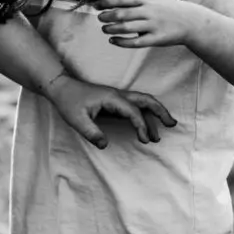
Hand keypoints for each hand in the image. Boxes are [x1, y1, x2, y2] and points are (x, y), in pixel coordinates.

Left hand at [43, 72, 176, 148]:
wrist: (61, 88)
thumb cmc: (68, 102)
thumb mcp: (77, 120)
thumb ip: (91, 133)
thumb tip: (105, 145)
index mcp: (111, 98)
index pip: (133, 112)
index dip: (141, 126)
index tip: (144, 140)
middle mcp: (118, 95)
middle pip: (145, 99)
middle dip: (160, 111)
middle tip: (172, 124)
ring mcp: (117, 97)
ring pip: (142, 101)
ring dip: (155, 112)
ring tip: (166, 126)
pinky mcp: (114, 101)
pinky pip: (134, 106)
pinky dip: (145, 114)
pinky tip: (147, 125)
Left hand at [96, 0, 202, 47]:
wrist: (191, 22)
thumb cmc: (166, 9)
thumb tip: (111, 0)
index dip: (107, 2)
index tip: (96, 5)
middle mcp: (149, 11)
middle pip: (122, 14)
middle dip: (107, 16)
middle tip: (99, 18)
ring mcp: (153, 26)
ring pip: (127, 28)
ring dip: (112, 29)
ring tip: (104, 29)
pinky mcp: (156, 39)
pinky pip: (135, 42)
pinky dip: (122, 42)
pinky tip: (113, 41)